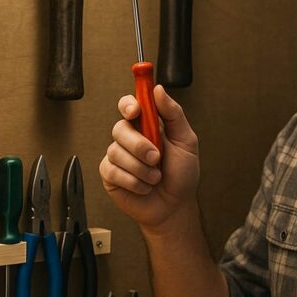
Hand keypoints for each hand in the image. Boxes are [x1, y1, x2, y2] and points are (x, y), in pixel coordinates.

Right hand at [99, 86, 199, 230]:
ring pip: (117, 152)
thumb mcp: (186, 141)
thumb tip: (158, 89)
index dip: (128, 104)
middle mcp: (129, 138)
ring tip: (156, 177)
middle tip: (156, 158)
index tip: (136, 111)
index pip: (128, 105)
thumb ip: (173, 114)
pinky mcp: (110, 175)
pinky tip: (144, 187)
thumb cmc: (182, 174)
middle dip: (139, 145)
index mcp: (146, 125)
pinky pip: (113, 171)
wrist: (175, 207)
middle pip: (119, 128)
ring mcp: (117, 156)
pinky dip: (134, 182)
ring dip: (141, 169)